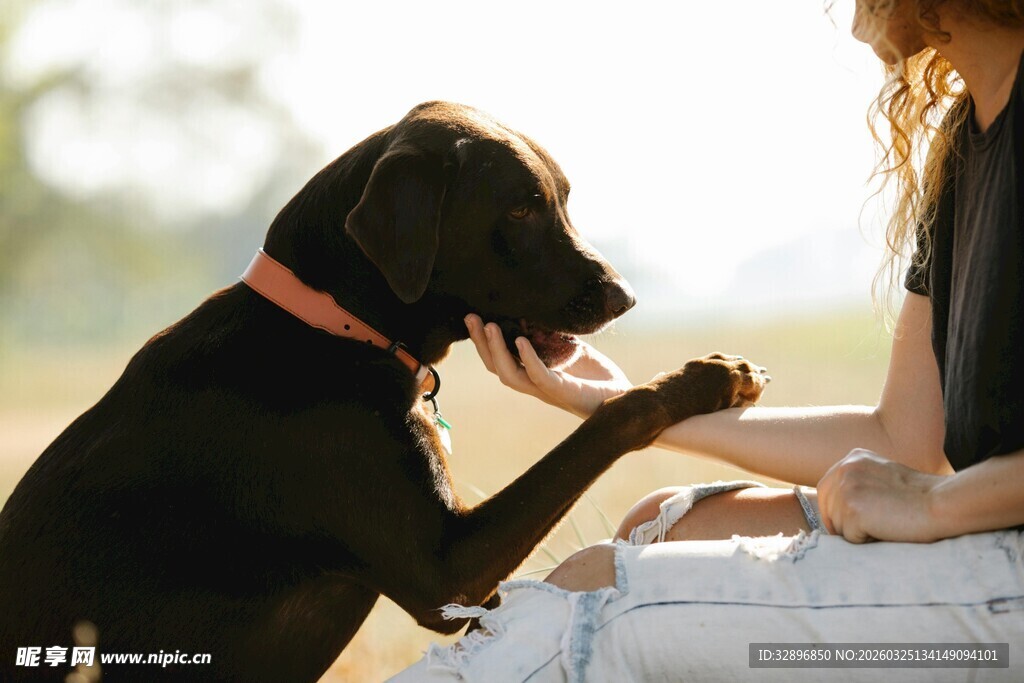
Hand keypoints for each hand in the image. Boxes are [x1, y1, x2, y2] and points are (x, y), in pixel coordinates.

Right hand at [464, 314, 631, 417]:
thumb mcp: (572, 349)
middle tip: (471, 317)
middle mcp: (534, 384)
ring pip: (510, 375)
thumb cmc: (597, 376)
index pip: (500, 360)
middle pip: (496, 367)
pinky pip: (539, 376)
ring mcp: (547, 390)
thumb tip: (537, 310)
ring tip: (490, 326)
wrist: (625, 400)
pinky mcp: (563, 392)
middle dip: (481, 343)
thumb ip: (553, 335)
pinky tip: (521, 340)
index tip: (474, 317)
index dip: (484, 341)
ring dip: (497, 351)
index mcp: (533, 374)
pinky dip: (528, 358)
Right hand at [597, 352, 769, 449]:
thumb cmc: (652, 404)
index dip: (737, 366)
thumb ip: (672, 384)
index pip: (723, 359)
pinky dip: (756, 392)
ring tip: (760, 393)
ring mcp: (719, 371)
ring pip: (748, 372)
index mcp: (696, 365)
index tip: (746, 371)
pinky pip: (750, 385)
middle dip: (752, 371)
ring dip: (756, 382)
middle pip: (740, 363)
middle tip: (765, 379)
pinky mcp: (726, 383)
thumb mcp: (664, 390)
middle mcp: (709, 364)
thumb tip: (668, 383)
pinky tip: (755, 400)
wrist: (652, 407)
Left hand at [817, 449, 949, 542]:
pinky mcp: (852, 509)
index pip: (825, 490)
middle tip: (873, 527)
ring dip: (857, 533)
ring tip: (885, 524)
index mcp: (852, 458)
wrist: (941, 503)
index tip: (847, 524)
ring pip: (837, 526)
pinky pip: (849, 538)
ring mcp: (847, 488)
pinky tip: (886, 530)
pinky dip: (866, 541)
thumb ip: (858, 484)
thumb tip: (832, 509)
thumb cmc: (919, 496)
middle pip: (827, 509)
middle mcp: (845, 469)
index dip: (833, 511)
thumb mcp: (882, 477)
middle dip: (843, 524)